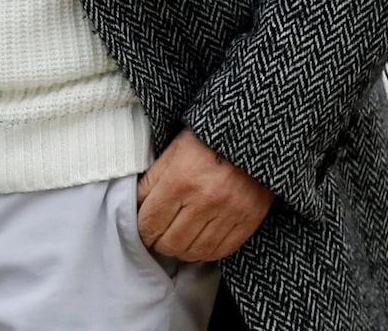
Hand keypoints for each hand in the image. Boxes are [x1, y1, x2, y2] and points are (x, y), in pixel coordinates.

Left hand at [136, 130, 272, 262]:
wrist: (252, 135)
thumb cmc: (208, 140)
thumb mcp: (173, 151)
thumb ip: (151, 180)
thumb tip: (134, 207)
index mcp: (180, 180)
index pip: (150, 223)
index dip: (142, 233)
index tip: (144, 231)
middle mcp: (204, 199)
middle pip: (171, 242)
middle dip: (160, 244)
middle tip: (159, 239)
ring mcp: (228, 212)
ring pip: (195, 251)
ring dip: (182, 251)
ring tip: (179, 242)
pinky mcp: (247, 220)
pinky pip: (221, 251)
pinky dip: (206, 252)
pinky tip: (199, 243)